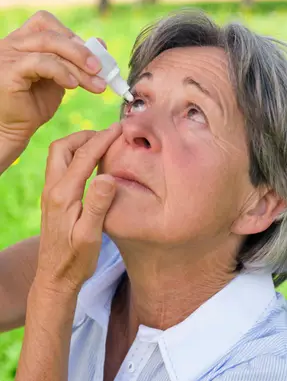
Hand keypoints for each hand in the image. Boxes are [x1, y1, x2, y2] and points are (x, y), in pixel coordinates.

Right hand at [0, 10, 105, 145]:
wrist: (13, 129)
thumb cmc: (33, 106)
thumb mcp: (59, 80)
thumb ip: (74, 63)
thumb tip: (99, 44)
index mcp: (24, 41)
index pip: (49, 24)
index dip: (74, 37)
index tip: (97, 57)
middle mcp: (14, 43)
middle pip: (52, 34)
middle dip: (81, 52)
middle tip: (100, 69)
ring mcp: (8, 55)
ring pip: (49, 47)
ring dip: (77, 65)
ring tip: (95, 83)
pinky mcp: (9, 71)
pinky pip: (40, 63)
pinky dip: (60, 71)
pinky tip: (73, 85)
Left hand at [37, 123, 121, 292]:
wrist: (55, 277)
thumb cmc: (76, 260)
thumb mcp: (90, 236)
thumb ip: (98, 204)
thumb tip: (107, 176)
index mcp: (63, 196)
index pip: (84, 157)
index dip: (102, 139)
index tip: (118, 129)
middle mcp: (52, 190)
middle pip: (63, 148)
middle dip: (85, 136)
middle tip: (107, 134)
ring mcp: (50, 194)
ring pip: (59, 156)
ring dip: (78, 144)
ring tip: (101, 144)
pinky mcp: (52, 199)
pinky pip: (61, 167)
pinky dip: (76, 157)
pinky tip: (90, 164)